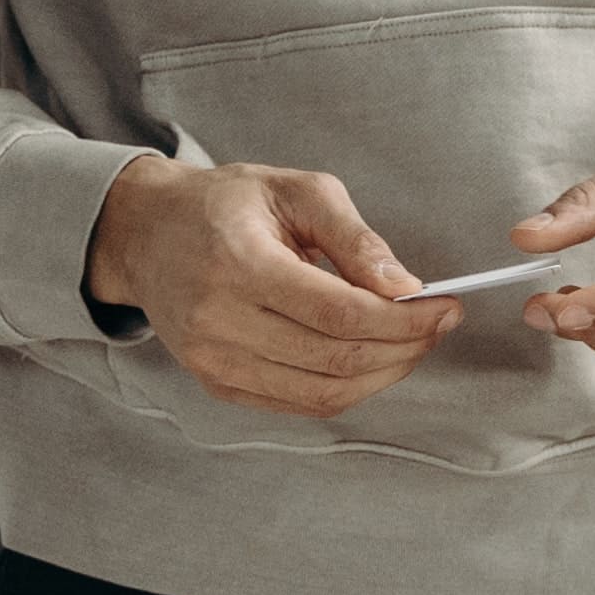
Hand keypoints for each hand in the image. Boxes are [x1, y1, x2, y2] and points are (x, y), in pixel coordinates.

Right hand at [84, 158, 458, 414]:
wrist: (148, 235)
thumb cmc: (224, 205)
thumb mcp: (294, 191)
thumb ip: (354, 237)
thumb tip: (405, 286)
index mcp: (238, 265)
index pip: (340, 314)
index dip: (404, 320)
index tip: (445, 307)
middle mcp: (220, 322)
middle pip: (337, 360)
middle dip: (404, 348)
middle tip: (438, 324)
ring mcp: (215, 362)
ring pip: (323, 394)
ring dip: (383, 374)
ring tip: (411, 342)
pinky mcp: (218, 384)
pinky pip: (299, 404)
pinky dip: (347, 387)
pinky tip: (369, 358)